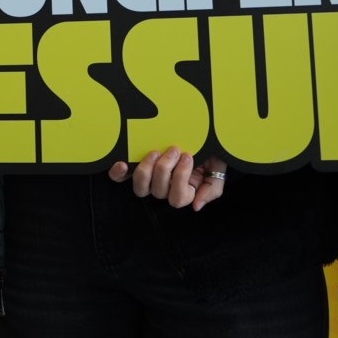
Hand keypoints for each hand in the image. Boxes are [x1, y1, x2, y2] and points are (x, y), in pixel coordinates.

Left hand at [109, 148, 226, 210]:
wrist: (196, 131)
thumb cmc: (208, 151)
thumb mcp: (218, 168)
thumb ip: (212, 189)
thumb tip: (196, 206)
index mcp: (184, 190)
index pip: (178, 198)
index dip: (180, 178)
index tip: (188, 155)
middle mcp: (165, 187)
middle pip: (158, 192)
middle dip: (165, 169)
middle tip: (173, 149)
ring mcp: (149, 178)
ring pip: (141, 188)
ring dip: (146, 170)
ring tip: (154, 152)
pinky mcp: (134, 167)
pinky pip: (121, 178)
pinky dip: (119, 173)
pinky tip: (123, 163)